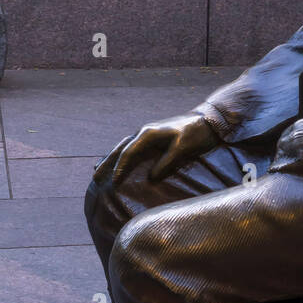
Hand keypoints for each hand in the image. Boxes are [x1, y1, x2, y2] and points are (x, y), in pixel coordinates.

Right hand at [93, 114, 220, 185]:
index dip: (120, 168)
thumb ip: (167, 162)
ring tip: (98, 169)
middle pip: (120, 148)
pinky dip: (122, 154)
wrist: (207, 120)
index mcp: (148, 134)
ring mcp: (147, 133)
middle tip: (94, 177)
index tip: (113, 183)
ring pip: (123, 146)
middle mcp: (144, 132)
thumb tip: (151, 178)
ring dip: (111, 158)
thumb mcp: (183, 148)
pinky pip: (132, 146)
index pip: (129, 153)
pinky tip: (119, 161)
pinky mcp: (153, 137)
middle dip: (107, 163)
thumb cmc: (196, 133)